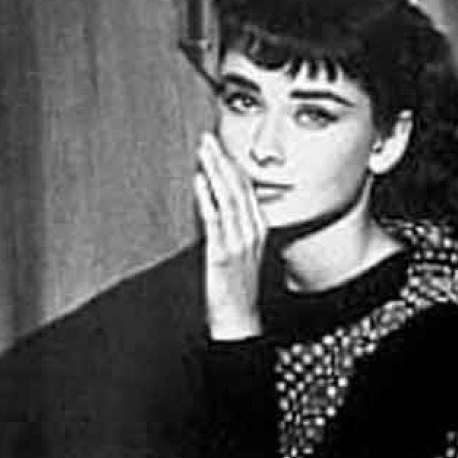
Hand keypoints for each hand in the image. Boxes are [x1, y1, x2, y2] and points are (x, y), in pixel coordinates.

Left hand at [193, 133, 265, 339]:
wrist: (238, 320)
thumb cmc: (236, 288)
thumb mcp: (240, 252)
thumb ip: (232, 227)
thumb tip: (216, 204)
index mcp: (257, 230)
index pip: (247, 190)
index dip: (233, 165)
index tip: (220, 145)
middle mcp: (251, 233)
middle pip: (239, 188)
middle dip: (223, 160)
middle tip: (209, 138)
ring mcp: (238, 243)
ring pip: (229, 199)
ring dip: (216, 172)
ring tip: (204, 150)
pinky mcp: (222, 254)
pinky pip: (216, 221)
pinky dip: (208, 199)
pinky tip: (200, 181)